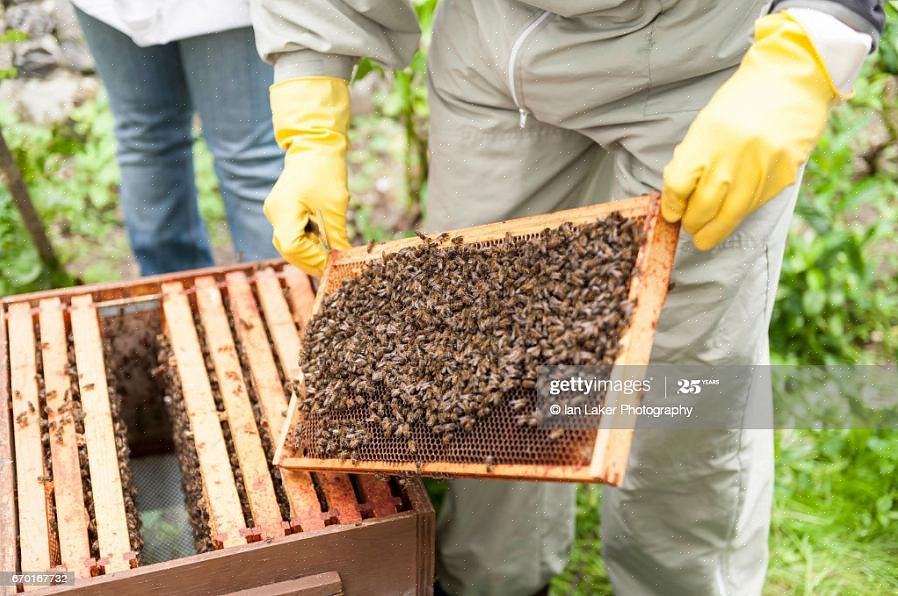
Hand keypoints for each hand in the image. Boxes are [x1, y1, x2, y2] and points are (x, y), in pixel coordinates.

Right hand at [264, 77, 351, 275]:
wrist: (315, 146)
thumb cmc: (325, 171)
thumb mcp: (336, 206)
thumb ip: (336, 236)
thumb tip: (343, 259)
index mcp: (283, 210)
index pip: (292, 246)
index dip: (312, 259)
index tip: (332, 264)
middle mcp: (274, 212)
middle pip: (288, 248)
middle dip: (311, 259)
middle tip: (333, 266)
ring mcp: (275, 211)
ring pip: (290, 243)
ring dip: (310, 251)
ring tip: (331, 255)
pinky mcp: (282, 209)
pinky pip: (292, 232)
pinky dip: (308, 241)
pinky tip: (324, 242)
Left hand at [661, 12, 841, 249]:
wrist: (791, 81)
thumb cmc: (741, 102)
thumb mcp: (706, 124)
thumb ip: (692, 158)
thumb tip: (678, 196)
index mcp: (708, 137)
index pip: (679, 184)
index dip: (672, 205)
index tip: (672, 213)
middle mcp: (734, 155)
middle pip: (704, 205)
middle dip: (693, 223)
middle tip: (690, 228)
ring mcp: (762, 167)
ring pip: (732, 213)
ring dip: (714, 230)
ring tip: (704, 237)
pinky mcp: (783, 175)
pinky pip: (755, 205)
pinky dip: (739, 215)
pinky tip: (731, 217)